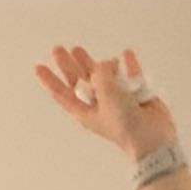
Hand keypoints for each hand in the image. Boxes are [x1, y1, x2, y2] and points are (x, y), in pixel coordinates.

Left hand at [34, 43, 178, 161]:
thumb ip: (102, 74)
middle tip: (58, 49)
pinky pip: (131, 76)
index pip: (63, 94)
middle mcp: (100, 105)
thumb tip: (108, 63)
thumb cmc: (126, 126)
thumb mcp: (107, 95)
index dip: (50, 81)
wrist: (152, 140)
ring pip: (102, 76)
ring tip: (80, 50)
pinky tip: (126, 56)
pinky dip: (129, 65)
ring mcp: (118, 100)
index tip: (38, 67)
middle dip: (68, 65)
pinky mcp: (136, 96)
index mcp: (86, 111)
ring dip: (93, 63)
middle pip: (79, 81)